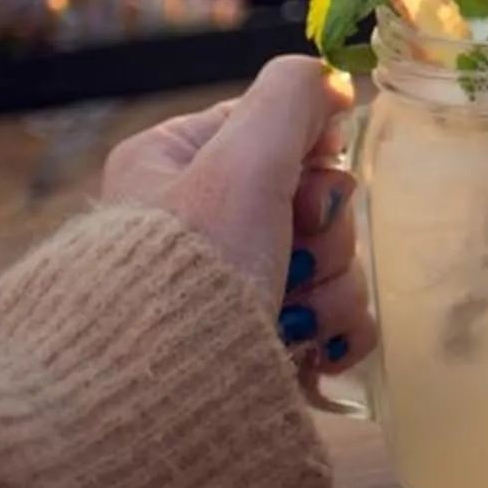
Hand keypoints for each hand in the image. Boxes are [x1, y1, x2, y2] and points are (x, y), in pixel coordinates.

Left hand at [102, 55, 371, 371]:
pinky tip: (312, 350)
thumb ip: (293, 100)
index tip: (305, 184)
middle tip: (290, 254)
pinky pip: (334, 319)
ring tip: (288, 316)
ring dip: (329, 288)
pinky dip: (335, 333)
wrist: (153, 405)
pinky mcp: (260, 344)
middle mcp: (199, 225)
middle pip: (315, 200)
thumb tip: (334, 82)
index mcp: (175, 165)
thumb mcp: (241, 161)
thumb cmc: (186, 272)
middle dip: (322, 234)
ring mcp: (231, 289)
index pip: (277, 130)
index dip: (309, 156)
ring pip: (333, 261)